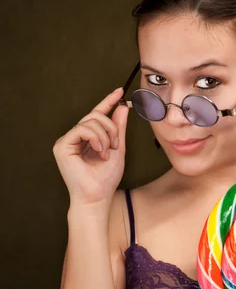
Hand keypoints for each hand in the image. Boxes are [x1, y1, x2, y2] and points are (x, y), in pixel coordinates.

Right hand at [52, 87, 128, 207]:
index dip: (107, 102)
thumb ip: (118, 127)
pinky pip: (81, 128)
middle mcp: (74, 137)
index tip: (120, 91)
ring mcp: (66, 141)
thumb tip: (122, 106)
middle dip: (111, 127)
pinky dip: (95, 138)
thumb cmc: (106, 178)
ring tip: (106, 153)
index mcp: (87, 139)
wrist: (97, 196)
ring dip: (105, 135)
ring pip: (90, 121)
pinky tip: (99, 151)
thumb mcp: (117, 148)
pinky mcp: (61, 145)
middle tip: (116, 145)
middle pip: (95, 116)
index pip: (96, 115)